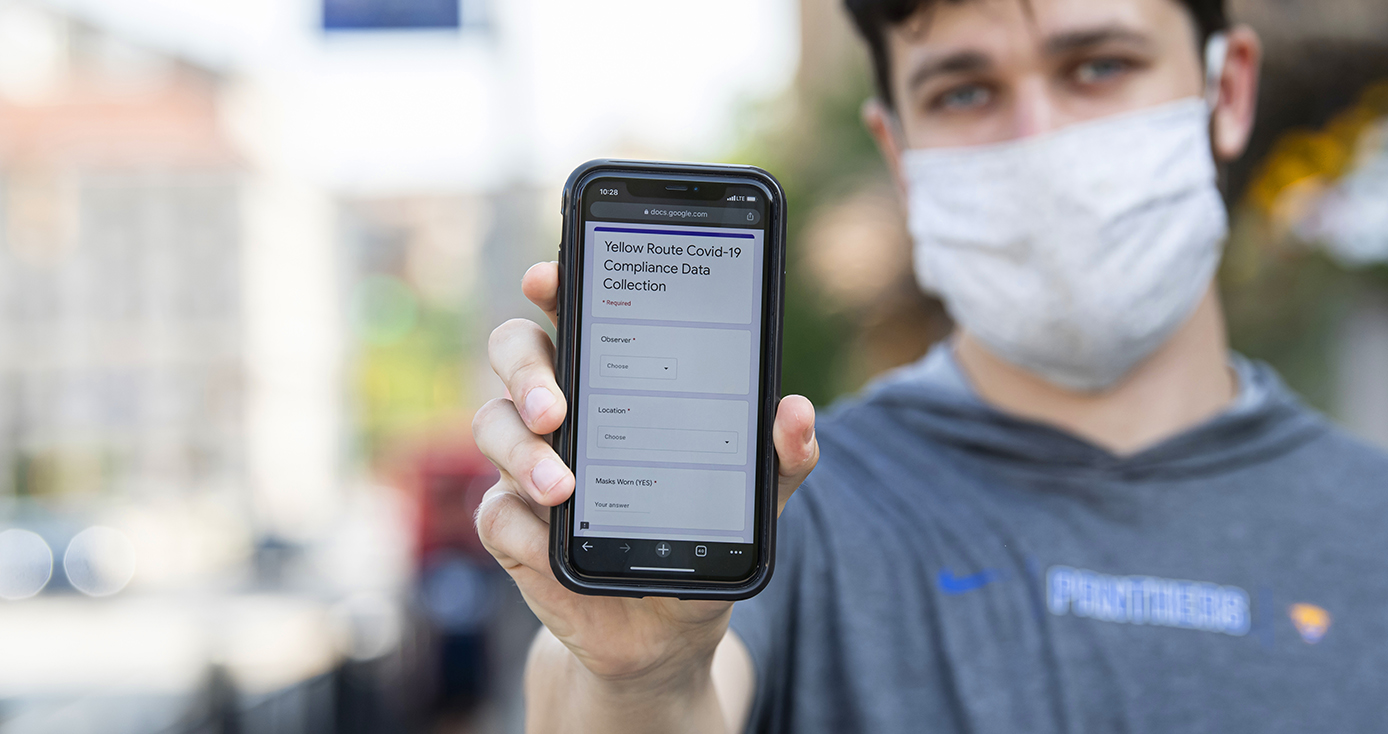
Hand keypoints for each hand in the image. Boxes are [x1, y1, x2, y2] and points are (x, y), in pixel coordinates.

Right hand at [472, 261, 818, 688]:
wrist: (668, 629)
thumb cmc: (701, 535)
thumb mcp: (752, 497)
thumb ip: (780, 457)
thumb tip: (796, 412)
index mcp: (611, 379)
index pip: (572, 314)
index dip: (552, 287)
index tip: (549, 276)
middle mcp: (561, 410)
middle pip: (514, 354)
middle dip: (524, 370)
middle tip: (555, 406)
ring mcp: (528, 466)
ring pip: (493, 426)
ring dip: (521, 453)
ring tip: (563, 487)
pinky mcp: (515, 528)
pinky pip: (494, 513)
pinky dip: (520, 526)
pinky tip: (549, 544)